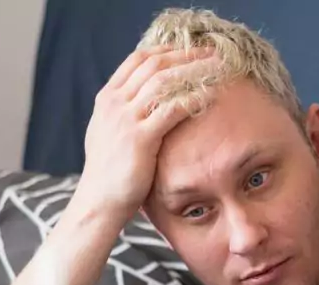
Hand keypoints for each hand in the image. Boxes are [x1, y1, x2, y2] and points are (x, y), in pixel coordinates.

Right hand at [74, 46, 215, 222]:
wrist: (98, 201)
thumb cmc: (108, 173)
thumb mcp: (108, 134)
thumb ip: (123, 114)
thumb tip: (143, 102)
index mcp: (107, 98)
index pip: (139, 59)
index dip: (168, 49)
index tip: (192, 49)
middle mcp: (115, 103)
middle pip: (155, 64)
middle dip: (187, 54)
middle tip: (214, 52)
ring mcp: (125, 119)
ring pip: (165, 81)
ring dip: (195, 70)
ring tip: (220, 67)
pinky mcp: (140, 139)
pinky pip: (171, 110)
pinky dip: (193, 98)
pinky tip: (211, 95)